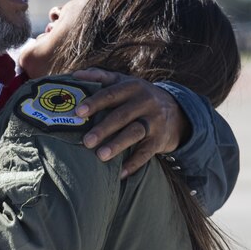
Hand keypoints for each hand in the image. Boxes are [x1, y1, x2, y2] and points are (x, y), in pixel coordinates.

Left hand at [73, 68, 188, 177]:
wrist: (176, 111)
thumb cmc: (138, 96)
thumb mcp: (124, 82)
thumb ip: (100, 76)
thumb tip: (74, 75)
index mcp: (132, 87)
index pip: (111, 94)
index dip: (95, 102)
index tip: (78, 112)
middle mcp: (145, 102)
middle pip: (122, 116)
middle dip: (103, 129)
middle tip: (86, 141)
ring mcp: (154, 121)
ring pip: (135, 133)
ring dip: (117, 145)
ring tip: (100, 156)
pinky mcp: (160, 140)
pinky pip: (146, 153)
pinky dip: (133, 164)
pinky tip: (120, 174)